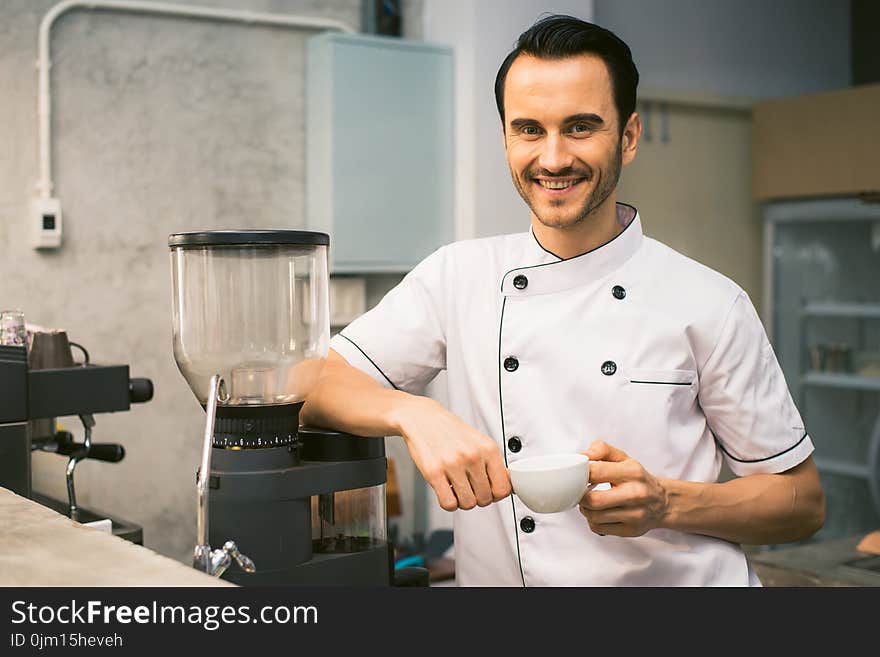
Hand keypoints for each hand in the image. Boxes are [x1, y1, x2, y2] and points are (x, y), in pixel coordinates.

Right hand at [392, 396, 511, 511]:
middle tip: (470, 489)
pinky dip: (449, 502)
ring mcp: (453, 464)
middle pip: (486, 498)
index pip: (503, 488)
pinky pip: (449, 504)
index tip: (490, 492)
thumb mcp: (479, 442)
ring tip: (458, 489)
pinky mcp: (434, 472)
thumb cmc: (451, 431)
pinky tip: (447, 490)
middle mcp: (472, 456)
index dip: (497, 495)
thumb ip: (493, 464)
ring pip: (468, 503)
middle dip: (478, 498)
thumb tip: (508, 486)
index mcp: (488, 448)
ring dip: (463, 501)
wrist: (423, 419)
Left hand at [578, 440, 668, 536]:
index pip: (596, 472)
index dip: (580, 474)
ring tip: (591, 502)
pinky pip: (598, 528)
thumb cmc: (637, 479)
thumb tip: (583, 455)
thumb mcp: (623, 458)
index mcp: (632, 472)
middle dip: (581, 496)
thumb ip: (601, 449)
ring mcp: (635, 514)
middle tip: (583, 491)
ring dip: (585, 509)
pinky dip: (592, 521)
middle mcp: (636, 494)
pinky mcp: (630, 530)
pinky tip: (599, 513)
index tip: (578, 475)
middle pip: (593, 500)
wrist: (663, 502)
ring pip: (593, 516)